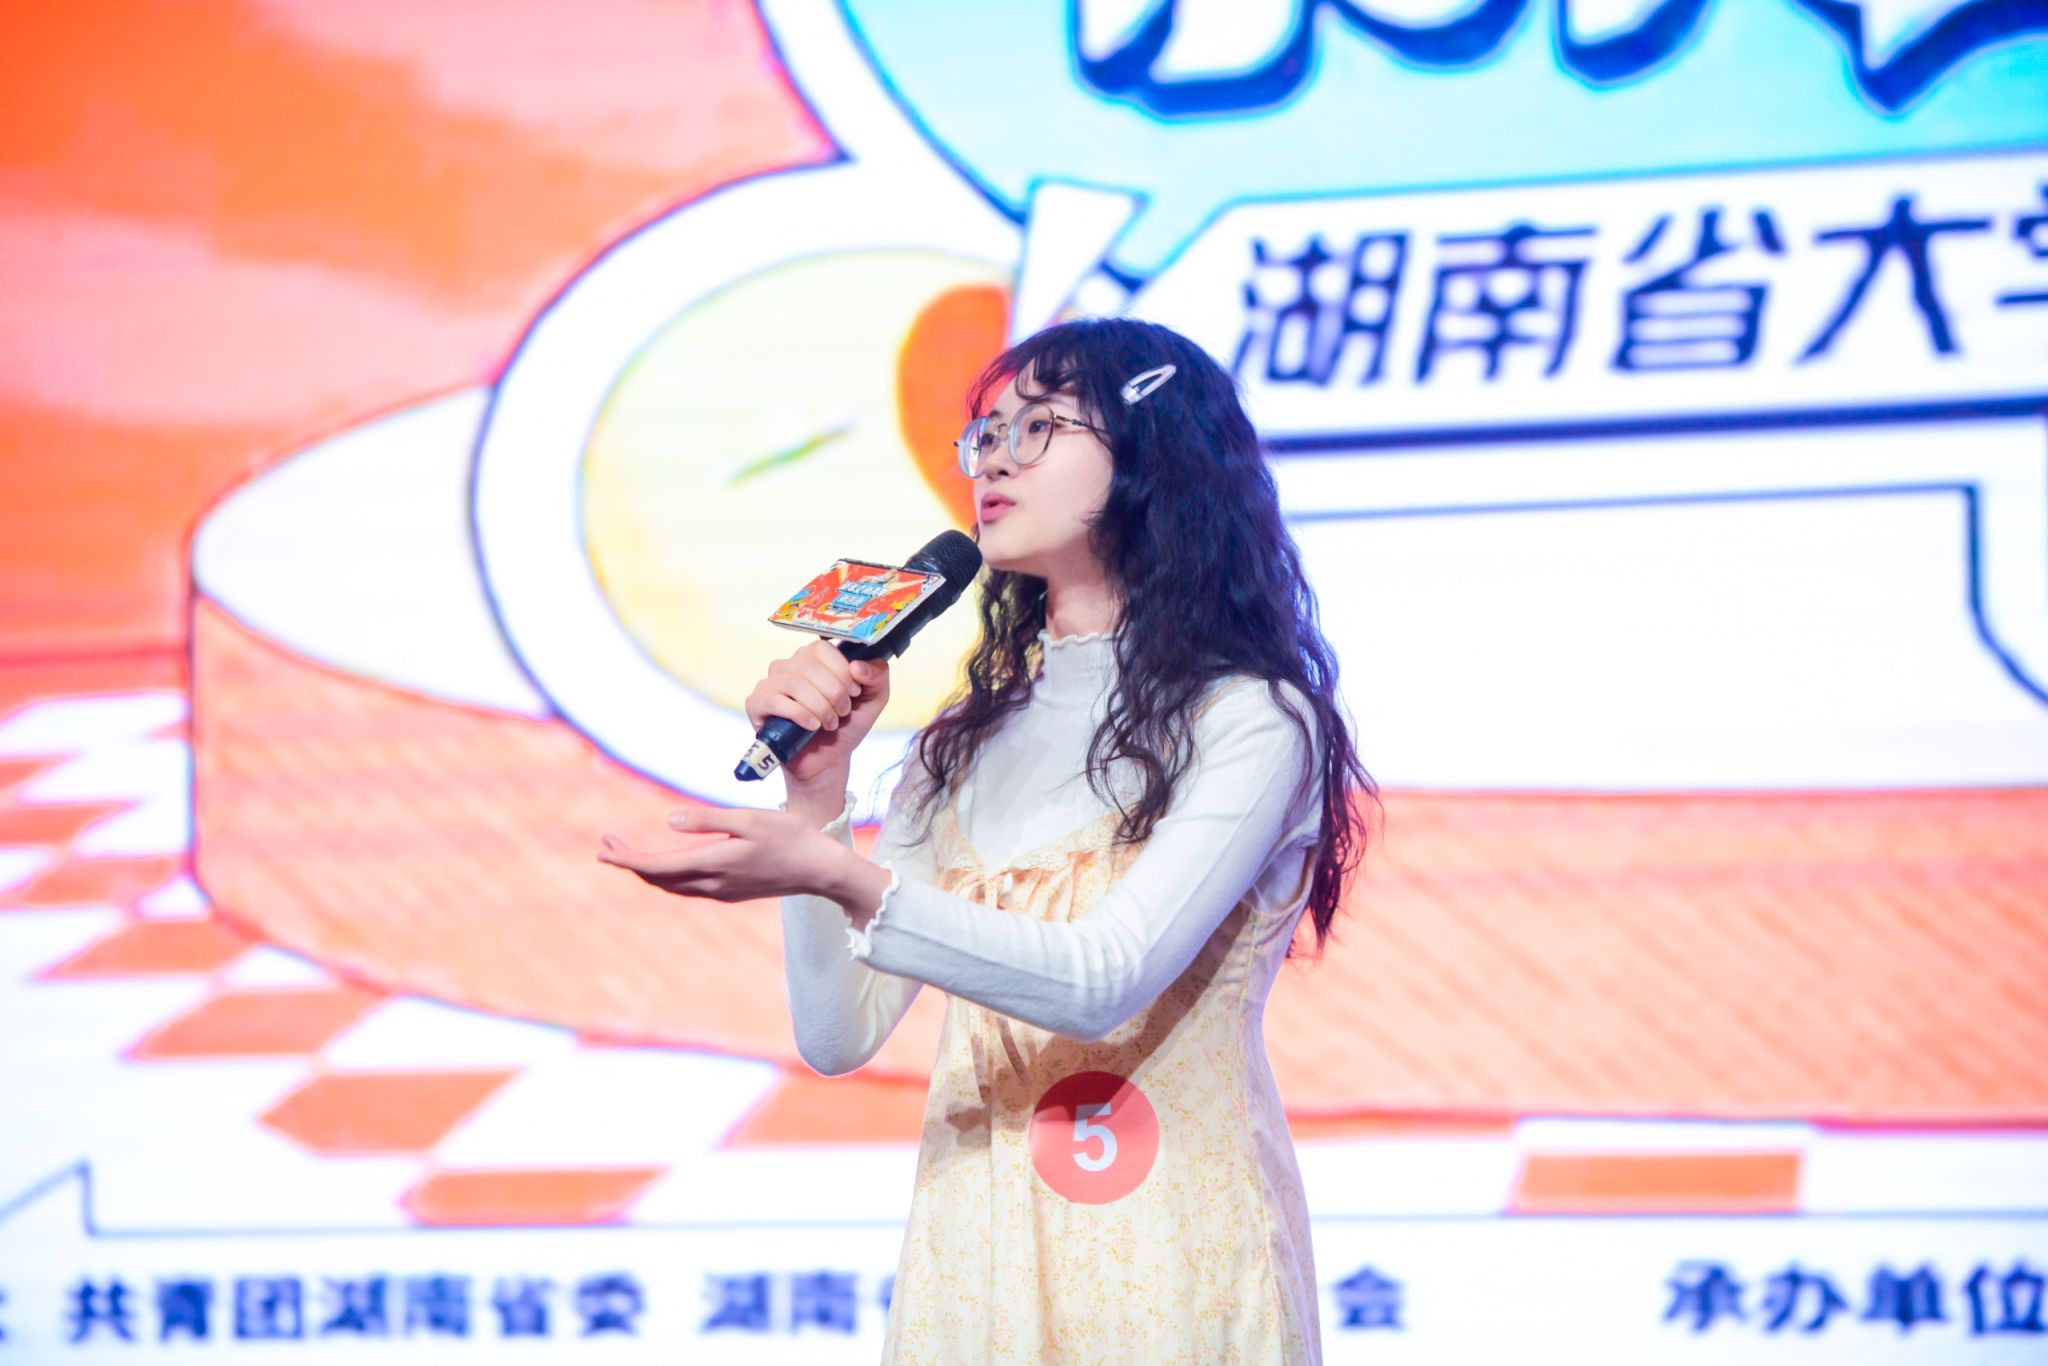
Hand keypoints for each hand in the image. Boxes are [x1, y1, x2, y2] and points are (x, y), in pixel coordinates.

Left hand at [598, 806, 852, 904]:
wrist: (820, 870)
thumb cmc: (790, 836)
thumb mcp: (749, 819)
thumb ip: (708, 820)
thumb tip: (669, 821)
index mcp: (714, 863)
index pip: (657, 866)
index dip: (627, 859)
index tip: (604, 851)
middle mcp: (713, 883)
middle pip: (658, 879)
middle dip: (630, 863)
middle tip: (607, 844)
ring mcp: (722, 891)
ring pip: (671, 886)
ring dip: (647, 871)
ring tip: (628, 853)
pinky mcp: (731, 892)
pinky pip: (687, 888)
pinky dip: (667, 876)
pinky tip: (666, 865)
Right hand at [744, 640, 891, 790]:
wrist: (828, 759)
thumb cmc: (847, 724)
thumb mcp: (873, 698)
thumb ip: (877, 675)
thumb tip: (858, 666)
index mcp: (814, 657)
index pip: (823, 649)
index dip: (842, 671)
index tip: (854, 693)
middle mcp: (789, 664)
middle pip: (809, 666)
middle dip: (833, 694)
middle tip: (842, 713)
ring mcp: (770, 682)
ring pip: (794, 683)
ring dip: (819, 706)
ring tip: (830, 724)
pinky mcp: (756, 703)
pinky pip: (773, 700)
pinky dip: (798, 714)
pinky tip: (812, 726)